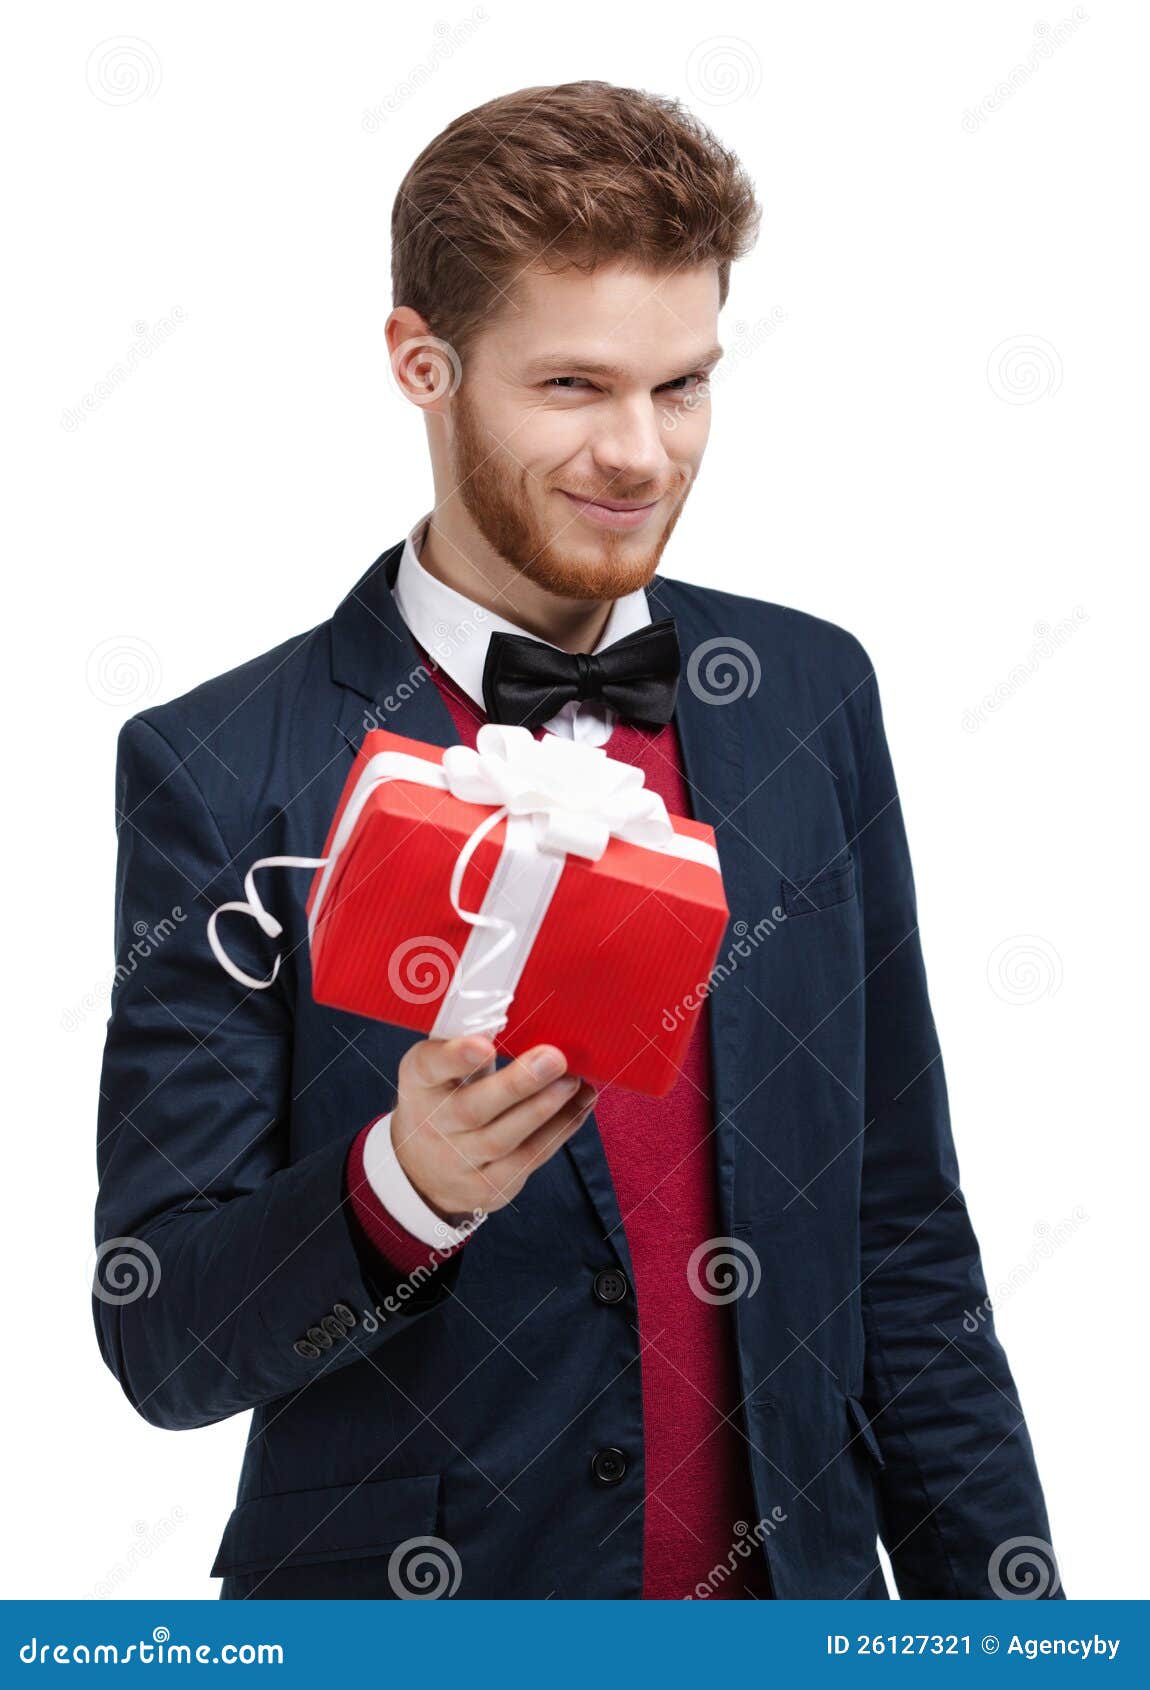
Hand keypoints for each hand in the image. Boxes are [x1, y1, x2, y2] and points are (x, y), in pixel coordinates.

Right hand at [390, 1035, 596, 1224]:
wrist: (423, 1168)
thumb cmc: (445, 1096)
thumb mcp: (442, 1067)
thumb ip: (473, 1044)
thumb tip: (535, 1017)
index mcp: (420, 1081)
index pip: (430, 1066)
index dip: (456, 1056)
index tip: (485, 1045)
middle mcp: (433, 1124)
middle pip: (472, 1109)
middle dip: (517, 1084)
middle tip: (555, 1058)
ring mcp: (458, 1161)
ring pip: (504, 1139)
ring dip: (545, 1109)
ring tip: (574, 1082)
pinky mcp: (487, 1186)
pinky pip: (527, 1160)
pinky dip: (559, 1131)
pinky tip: (580, 1105)